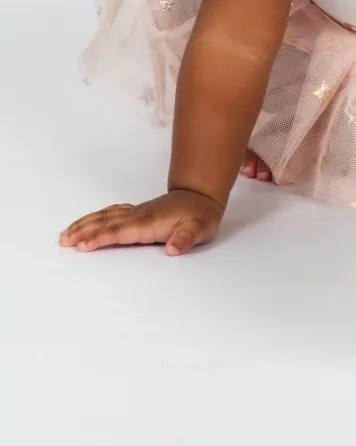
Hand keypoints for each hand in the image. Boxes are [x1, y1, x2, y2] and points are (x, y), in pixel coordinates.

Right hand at [59, 189, 223, 255]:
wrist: (201, 197)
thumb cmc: (200, 216)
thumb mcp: (201, 229)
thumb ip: (187, 238)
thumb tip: (174, 249)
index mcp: (151, 221)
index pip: (121, 231)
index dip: (101, 237)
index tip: (82, 245)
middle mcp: (139, 215)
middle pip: (107, 222)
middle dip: (84, 231)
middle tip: (63, 240)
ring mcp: (136, 212)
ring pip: (105, 216)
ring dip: (85, 223)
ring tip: (65, 234)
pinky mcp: (136, 212)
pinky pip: (110, 213)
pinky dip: (94, 218)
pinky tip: (84, 224)